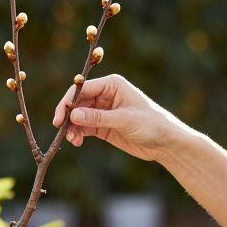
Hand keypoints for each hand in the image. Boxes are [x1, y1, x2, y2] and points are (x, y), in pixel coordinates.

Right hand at [51, 74, 187, 162]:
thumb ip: (98, 118)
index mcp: (112, 84)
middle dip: (68, 116)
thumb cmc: (151, 124)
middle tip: (62, 131)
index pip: (82, 89)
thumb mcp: (124, 120)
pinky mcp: (103, 125)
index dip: (68, 102)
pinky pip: (84, 127)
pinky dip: (78, 134)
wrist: (166, 143)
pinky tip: (77, 142)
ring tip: (73, 140)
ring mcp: (103, 110)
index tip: (60, 116)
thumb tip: (73, 115)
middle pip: (77, 103)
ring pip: (79, 116)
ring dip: (72, 127)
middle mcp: (105, 94)